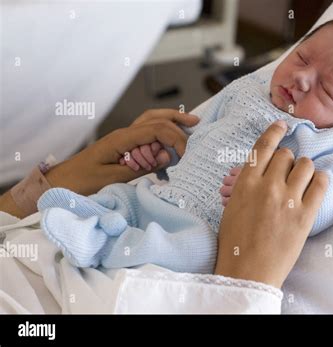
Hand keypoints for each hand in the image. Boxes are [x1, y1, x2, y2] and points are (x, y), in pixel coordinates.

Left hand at [45, 109, 198, 195]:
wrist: (61, 182)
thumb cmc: (81, 181)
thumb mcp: (113, 178)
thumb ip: (141, 166)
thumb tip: (167, 156)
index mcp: (122, 139)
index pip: (157, 129)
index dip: (175, 138)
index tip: (186, 154)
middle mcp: (124, 134)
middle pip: (155, 118)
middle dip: (177, 120)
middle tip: (195, 125)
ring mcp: (122, 138)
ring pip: (150, 122)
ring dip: (170, 122)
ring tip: (187, 125)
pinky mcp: (122, 146)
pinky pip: (145, 134)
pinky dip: (160, 134)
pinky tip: (168, 142)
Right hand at [214, 120, 327, 288]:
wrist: (247, 271)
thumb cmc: (234, 243)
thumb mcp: (232, 207)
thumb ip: (246, 186)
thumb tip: (259, 171)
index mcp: (246, 183)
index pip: (264, 146)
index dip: (275, 131)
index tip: (282, 125)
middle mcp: (267, 186)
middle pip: (286, 155)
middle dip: (287, 160)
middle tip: (287, 171)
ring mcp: (288, 199)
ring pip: (305, 164)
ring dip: (304, 168)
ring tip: (302, 178)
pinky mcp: (305, 215)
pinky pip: (321, 184)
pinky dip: (320, 179)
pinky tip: (316, 183)